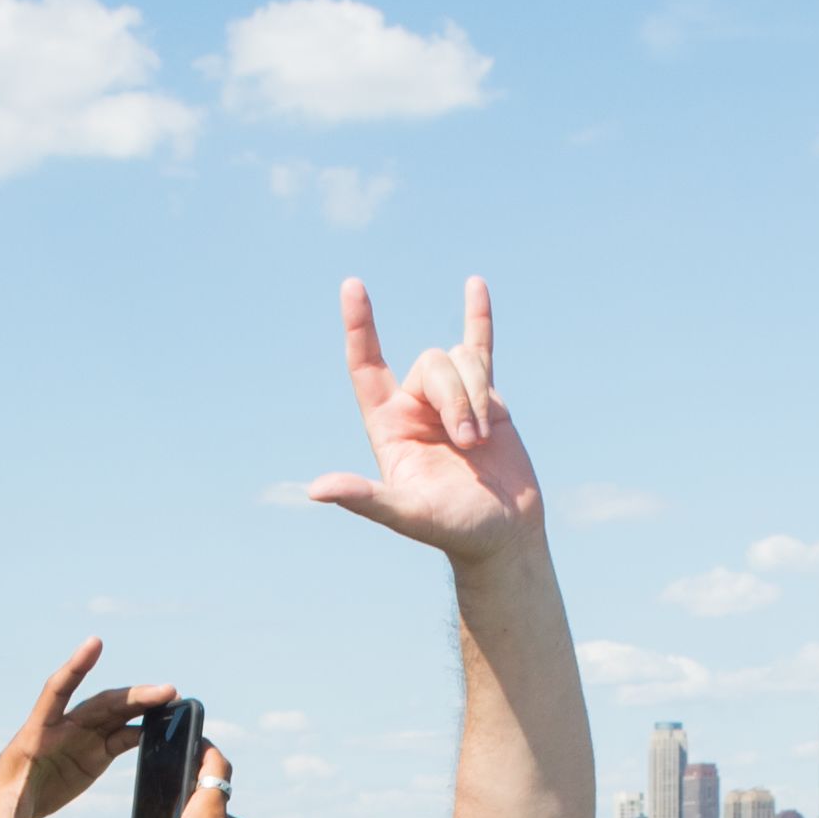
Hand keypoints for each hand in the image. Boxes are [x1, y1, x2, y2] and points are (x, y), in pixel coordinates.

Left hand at [0, 637, 172, 817]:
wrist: (2, 806)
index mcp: (36, 734)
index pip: (56, 692)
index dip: (75, 668)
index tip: (95, 643)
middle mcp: (61, 729)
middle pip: (100, 703)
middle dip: (133, 696)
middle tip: (168, 690)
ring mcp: (80, 738)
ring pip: (117, 714)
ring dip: (145, 706)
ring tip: (178, 701)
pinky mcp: (92, 753)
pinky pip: (122, 736)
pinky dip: (145, 731)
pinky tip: (169, 729)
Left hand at [305, 276, 541, 563]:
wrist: (502, 532)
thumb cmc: (453, 529)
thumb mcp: (407, 514)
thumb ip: (365, 500)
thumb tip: (316, 490)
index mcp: (388, 425)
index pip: (366, 365)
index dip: (359, 326)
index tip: (353, 285)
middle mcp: (415, 406)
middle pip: (432, 364)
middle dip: (455, 397)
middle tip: (468, 445)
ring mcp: (451, 398)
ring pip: (462, 360)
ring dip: (477, 396)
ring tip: (482, 442)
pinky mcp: (487, 397)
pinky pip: (481, 348)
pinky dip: (480, 317)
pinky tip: (475, 285)